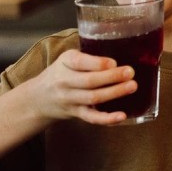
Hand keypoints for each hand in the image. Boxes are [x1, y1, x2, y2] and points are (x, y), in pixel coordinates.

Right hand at [22, 49, 137, 125]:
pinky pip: (91, 117)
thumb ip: (90, 57)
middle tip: (130, 72)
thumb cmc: (62, 72)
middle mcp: (65, 81)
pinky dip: (107, 118)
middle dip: (111, 77)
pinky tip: (122, 116)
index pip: (79, 62)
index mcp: (66, 62)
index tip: (113, 62)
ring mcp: (70, 99)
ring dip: (114, 93)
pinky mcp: (76, 113)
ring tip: (132, 87)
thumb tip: (124, 52)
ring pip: (92, 97)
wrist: (38, 98)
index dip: (97, 63)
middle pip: (89, 81)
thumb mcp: (69, 58)